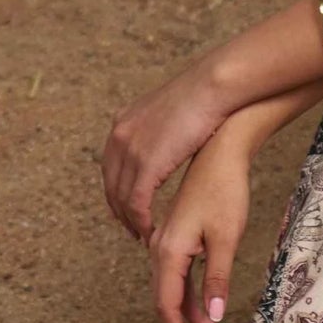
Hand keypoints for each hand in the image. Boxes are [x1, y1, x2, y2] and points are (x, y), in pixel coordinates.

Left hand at [102, 59, 232, 243]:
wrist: (212, 87)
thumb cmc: (203, 96)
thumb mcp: (169, 111)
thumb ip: (159, 127)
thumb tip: (166, 137)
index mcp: (122, 123)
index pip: (110, 167)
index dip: (117, 192)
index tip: (126, 209)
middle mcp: (119, 137)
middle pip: (111, 186)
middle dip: (119, 211)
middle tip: (132, 229)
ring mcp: (131, 150)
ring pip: (122, 198)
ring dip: (130, 221)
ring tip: (143, 235)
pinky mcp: (147, 164)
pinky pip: (137, 203)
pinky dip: (141, 221)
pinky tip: (151, 230)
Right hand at [150, 126, 253, 322]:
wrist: (220, 152)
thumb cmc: (226, 191)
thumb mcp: (227, 237)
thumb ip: (217, 279)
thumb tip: (213, 317)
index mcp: (169, 250)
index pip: (167, 304)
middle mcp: (161, 248)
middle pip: (166, 300)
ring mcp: (167, 241)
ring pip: (172, 288)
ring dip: (188, 313)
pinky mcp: (178, 236)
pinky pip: (178, 274)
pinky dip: (189, 294)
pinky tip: (203, 307)